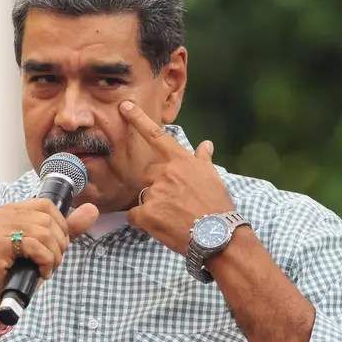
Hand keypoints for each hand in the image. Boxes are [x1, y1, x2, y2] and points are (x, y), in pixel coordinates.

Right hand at [0, 200, 98, 324]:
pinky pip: (35, 246)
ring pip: (44, 234)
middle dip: (58, 244)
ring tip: (47, 268)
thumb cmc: (22, 271)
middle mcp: (2, 214)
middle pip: (47, 220)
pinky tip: (41, 272)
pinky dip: (45, 261)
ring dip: (53, 255)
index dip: (60, 226)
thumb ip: (70, 228)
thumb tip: (92, 209)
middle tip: (51, 261)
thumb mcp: (49, 246)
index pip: (47, 205)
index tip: (55, 246)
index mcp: (12, 209)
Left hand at [119, 100, 235, 254]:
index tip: (124, 106)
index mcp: (181, 161)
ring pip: (143, 195)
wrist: (218, 235)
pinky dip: (143, 221)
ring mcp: (155, 192)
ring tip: (173, 216)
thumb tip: (206, 144)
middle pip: (147, 173)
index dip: (138, 120)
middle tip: (173, 200)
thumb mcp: (213, 178)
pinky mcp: (147, 213)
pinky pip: (134, 215)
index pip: (156, 136)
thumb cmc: (218, 205)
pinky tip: (161, 226)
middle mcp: (166, 173)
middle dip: (156, 184)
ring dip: (153, 205)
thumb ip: (203, 159)